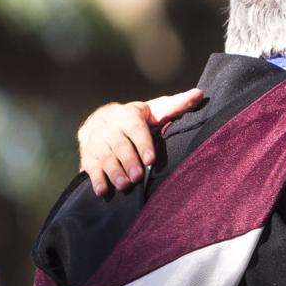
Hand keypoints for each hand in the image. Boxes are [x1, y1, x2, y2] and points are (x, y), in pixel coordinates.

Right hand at [77, 88, 204, 195]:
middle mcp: (109, 126)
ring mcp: (96, 140)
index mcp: (128, 115)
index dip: (143, 144)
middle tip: (138, 177)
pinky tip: (103, 191)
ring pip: (104, 156)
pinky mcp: (86, 153)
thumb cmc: (138, 117)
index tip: (151, 159)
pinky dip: (96, 179)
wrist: (102, 119)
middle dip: (128, 161)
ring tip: (124, 185)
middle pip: (119, 145)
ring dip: (113, 172)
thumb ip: (176, 105)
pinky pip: (90, 167)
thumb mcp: (156, 109)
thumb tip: (199, 94)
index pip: (135, 129)